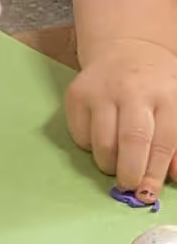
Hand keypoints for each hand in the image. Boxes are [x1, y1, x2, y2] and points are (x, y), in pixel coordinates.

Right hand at [66, 38, 176, 198]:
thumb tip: (174, 177)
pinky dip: (90, 148)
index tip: (148, 193)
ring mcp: (102, 90)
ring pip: (102, 142)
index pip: (162, 141)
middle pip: (131, 140)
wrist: (127, 50)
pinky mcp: (77, 94)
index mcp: (167, 94)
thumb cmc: (158, 87)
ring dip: (108, 164)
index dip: (155, 172)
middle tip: (129, 185)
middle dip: (130, 172)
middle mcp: (133, 90)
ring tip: (116, 166)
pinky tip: (101, 141)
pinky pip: (80, 135)